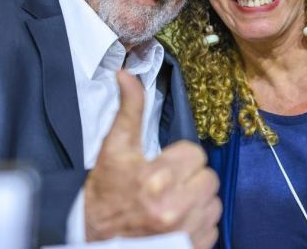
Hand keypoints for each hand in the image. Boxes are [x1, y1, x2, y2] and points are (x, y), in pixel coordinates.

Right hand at [84, 71, 220, 248]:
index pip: (196, 153)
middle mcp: (174, 208)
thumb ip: (129, 109)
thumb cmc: (105, 191)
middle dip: (191, 176)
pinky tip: (178, 221)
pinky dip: (199, 221)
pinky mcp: (191, 248)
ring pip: (213, 201)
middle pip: (209, 177)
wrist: (93, 239)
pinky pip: (213, 226)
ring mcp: (185, 232)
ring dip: (197, 198)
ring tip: (173, 201)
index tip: (163, 165)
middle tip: (168, 183)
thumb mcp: (114, 148)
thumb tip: (126, 73)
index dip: (180, 157)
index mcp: (157, 178)